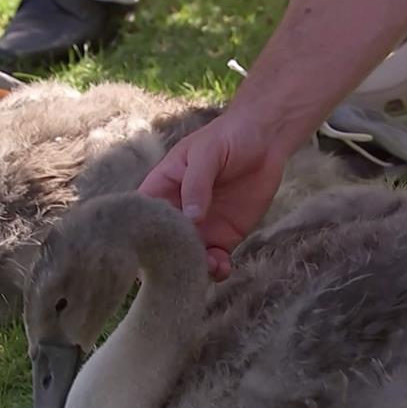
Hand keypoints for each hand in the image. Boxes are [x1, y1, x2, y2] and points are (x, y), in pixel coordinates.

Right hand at [138, 113, 288, 280]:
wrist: (265, 140)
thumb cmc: (228, 137)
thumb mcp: (207, 152)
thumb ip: (196, 183)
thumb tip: (191, 217)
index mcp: (162, 188)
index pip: (143, 215)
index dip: (140, 233)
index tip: (148, 249)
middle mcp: (177, 212)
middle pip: (163, 244)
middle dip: (170, 258)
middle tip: (183, 263)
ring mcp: (200, 228)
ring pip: (189, 257)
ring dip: (195, 268)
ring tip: (208, 266)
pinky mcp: (224, 237)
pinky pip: (215, 260)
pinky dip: (217, 270)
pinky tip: (222, 267)